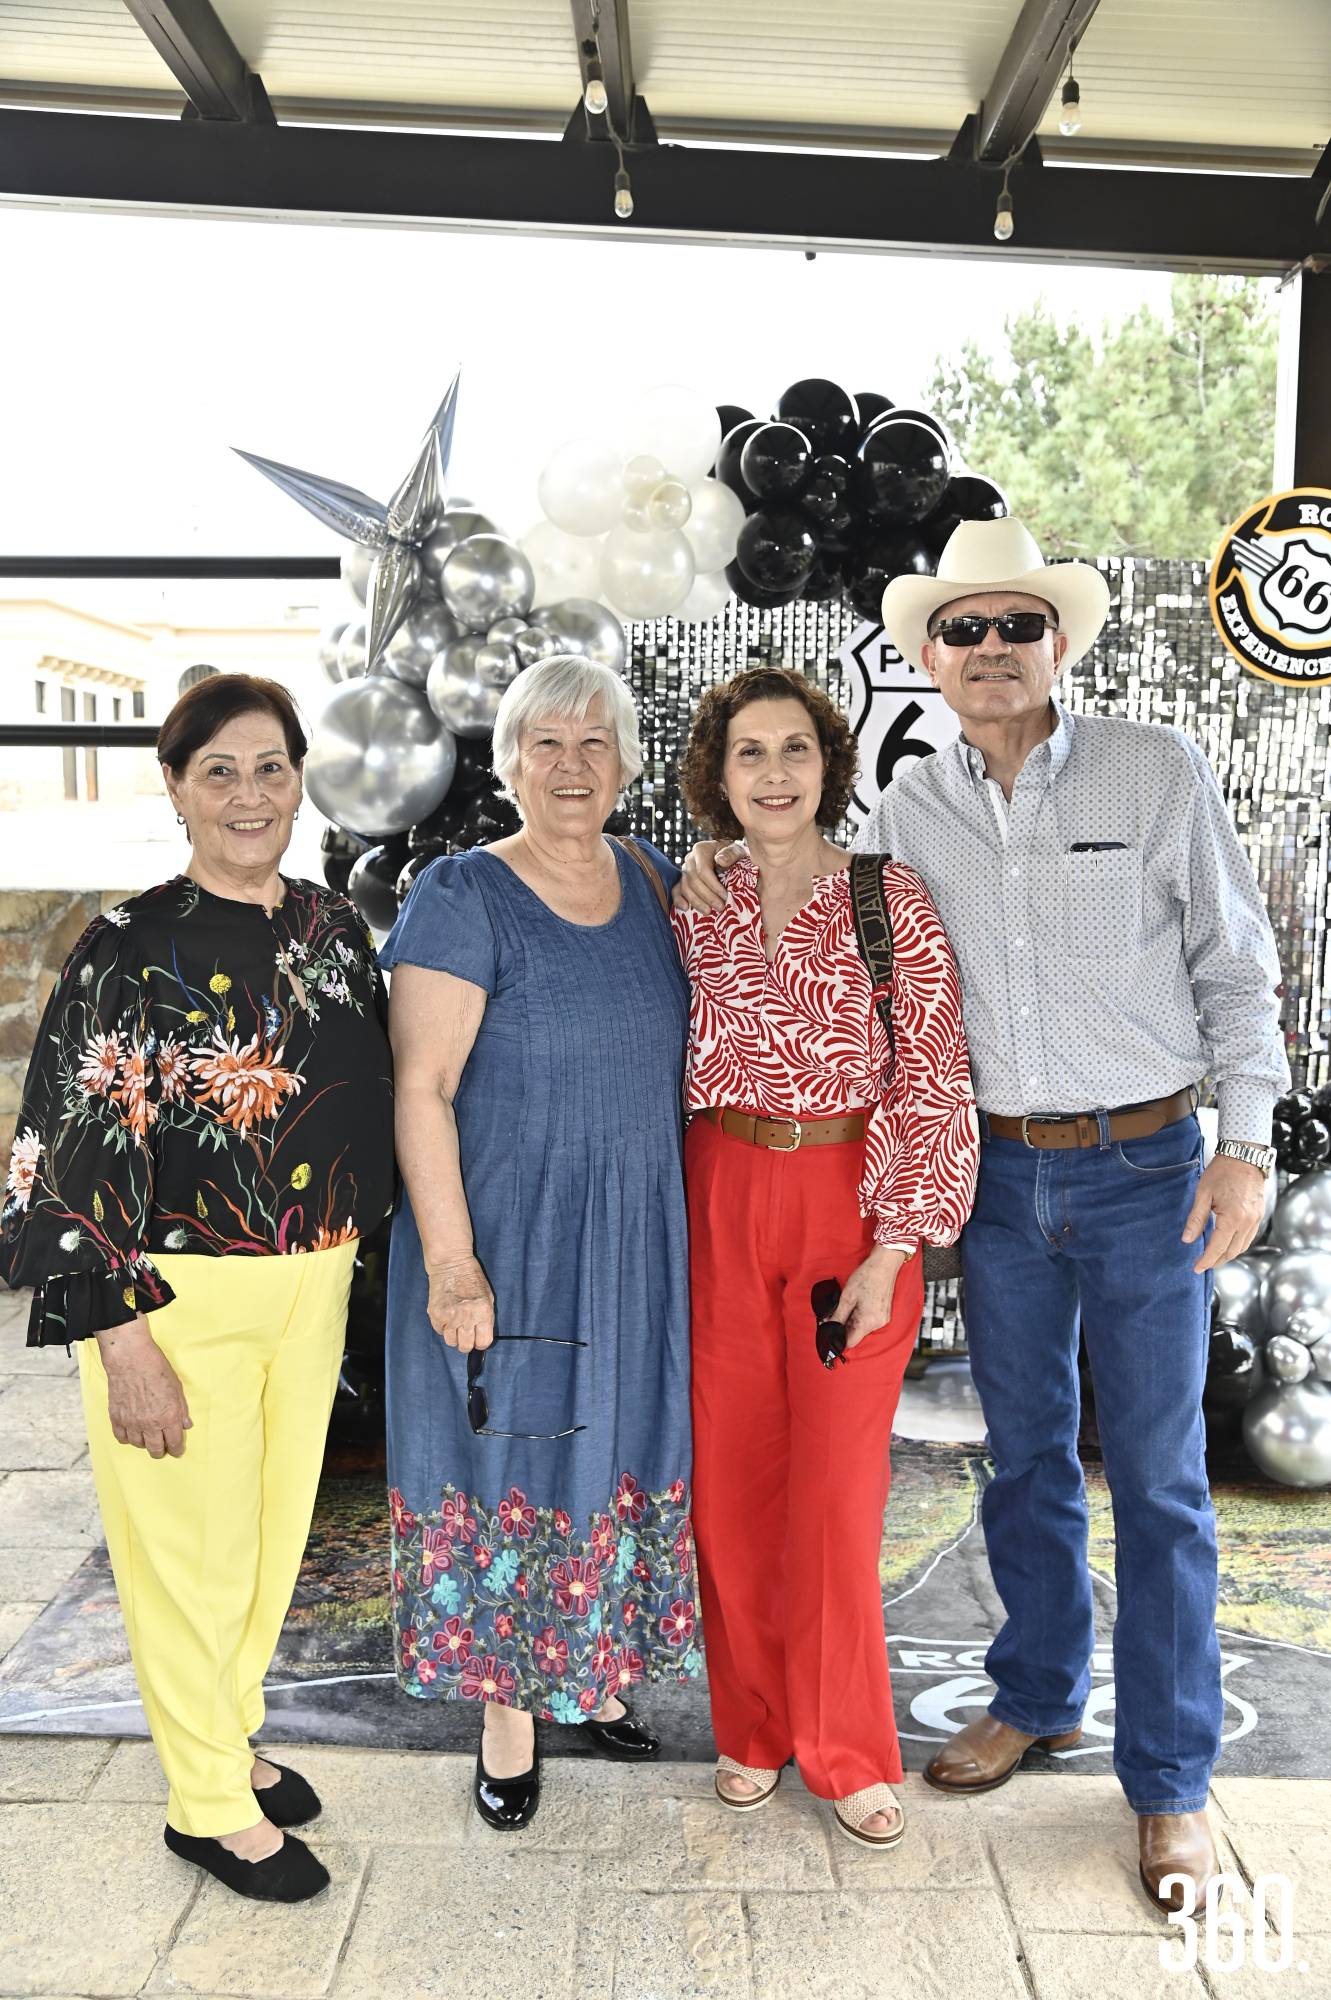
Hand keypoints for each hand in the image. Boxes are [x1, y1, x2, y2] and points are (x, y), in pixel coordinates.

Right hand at [96, 1316, 191, 1457]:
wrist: (131, 1359)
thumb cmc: (157, 1368)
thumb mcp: (177, 1387)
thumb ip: (182, 1409)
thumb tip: (186, 1425)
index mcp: (169, 1416)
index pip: (174, 1443)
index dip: (177, 1450)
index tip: (177, 1450)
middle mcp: (150, 1423)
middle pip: (155, 1449)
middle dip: (161, 1451)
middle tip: (163, 1447)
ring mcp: (132, 1422)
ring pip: (139, 1445)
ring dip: (145, 1443)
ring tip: (147, 1436)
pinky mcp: (117, 1418)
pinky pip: (122, 1438)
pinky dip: (128, 1438)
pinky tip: (132, 1432)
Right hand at [426, 1255, 494, 1352]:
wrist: (451, 1264)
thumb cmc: (472, 1279)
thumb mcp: (488, 1298)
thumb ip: (486, 1319)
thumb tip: (482, 1337)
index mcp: (483, 1313)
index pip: (483, 1342)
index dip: (480, 1343)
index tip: (478, 1340)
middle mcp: (466, 1317)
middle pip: (465, 1346)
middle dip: (466, 1343)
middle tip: (466, 1334)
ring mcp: (449, 1317)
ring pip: (450, 1341)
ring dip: (453, 1336)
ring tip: (455, 1324)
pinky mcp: (435, 1314)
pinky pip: (439, 1331)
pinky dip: (443, 1327)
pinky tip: (446, 1316)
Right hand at [673, 840, 745, 912]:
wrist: (729, 858)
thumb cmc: (734, 855)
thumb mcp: (737, 850)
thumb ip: (731, 853)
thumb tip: (720, 860)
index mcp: (701, 850)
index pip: (703, 870)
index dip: (713, 886)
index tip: (725, 897)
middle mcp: (690, 859)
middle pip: (693, 881)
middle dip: (707, 896)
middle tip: (720, 907)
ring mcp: (684, 870)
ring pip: (685, 888)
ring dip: (696, 901)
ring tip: (708, 911)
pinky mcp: (682, 881)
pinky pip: (676, 891)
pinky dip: (679, 900)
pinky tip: (686, 908)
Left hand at [837, 1245, 908, 1349]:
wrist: (884, 1265)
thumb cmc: (866, 1277)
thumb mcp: (847, 1297)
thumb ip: (837, 1316)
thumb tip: (828, 1327)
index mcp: (867, 1322)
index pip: (850, 1342)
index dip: (838, 1339)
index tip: (829, 1332)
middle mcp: (877, 1324)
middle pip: (856, 1335)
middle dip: (843, 1327)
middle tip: (834, 1313)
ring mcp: (882, 1319)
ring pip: (862, 1327)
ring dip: (852, 1320)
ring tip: (847, 1304)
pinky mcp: (884, 1314)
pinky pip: (869, 1321)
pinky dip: (860, 1316)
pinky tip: (857, 1304)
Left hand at [1182, 1155, 1267, 1273]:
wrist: (1244, 1156)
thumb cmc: (1222, 1172)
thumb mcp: (1203, 1194)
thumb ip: (1196, 1219)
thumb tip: (1187, 1239)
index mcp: (1233, 1219)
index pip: (1218, 1248)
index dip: (1206, 1260)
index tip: (1196, 1268)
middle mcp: (1247, 1222)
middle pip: (1231, 1251)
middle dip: (1216, 1261)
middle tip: (1202, 1265)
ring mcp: (1256, 1219)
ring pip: (1242, 1247)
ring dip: (1228, 1255)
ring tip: (1213, 1257)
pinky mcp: (1259, 1215)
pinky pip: (1249, 1237)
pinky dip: (1237, 1245)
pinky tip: (1227, 1243)